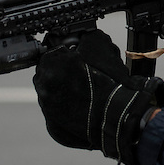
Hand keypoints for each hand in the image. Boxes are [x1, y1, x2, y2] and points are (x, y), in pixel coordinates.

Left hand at [33, 29, 163, 164]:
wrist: (119, 115)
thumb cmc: (109, 81)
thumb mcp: (99, 44)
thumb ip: (85, 36)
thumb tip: (82, 35)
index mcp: (50, 66)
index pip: (51, 54)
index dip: (66, 54)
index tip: (75, 58)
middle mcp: (44, 89)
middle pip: (48, 75)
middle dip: (62, 73)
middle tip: (81, 75)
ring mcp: (48, 110)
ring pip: (52, 95)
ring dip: (64, 91)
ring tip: (85, 92)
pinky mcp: (55, 128)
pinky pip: (57, 114)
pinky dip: (67, 109)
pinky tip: (83, 106)